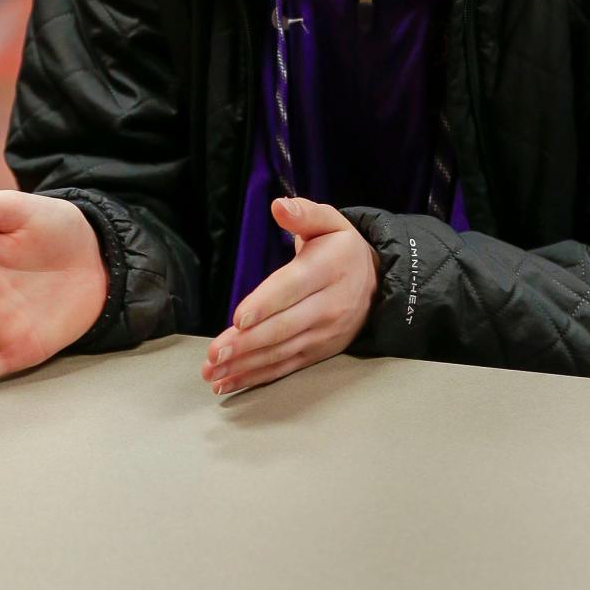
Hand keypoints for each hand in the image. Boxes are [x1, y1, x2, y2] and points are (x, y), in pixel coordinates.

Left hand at [202, 197, 379, 397]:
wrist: (377, 283)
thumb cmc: (341, 248)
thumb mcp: (330, 221)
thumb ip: (304, 213)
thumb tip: (279, 206)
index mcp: (329, 269)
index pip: (293, 288)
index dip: (265, 304)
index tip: (239, 318)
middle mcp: (330, 306)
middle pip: (284, 327)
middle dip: (247, 343)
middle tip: (215, 354)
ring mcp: (325, 334)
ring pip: (281, 352)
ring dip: (245, 365)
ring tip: (213, 373)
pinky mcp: (320, 352)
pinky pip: (286, 367)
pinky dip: (256, 377)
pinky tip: (229, 383)